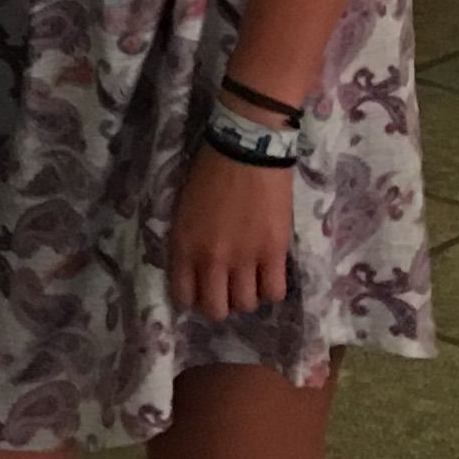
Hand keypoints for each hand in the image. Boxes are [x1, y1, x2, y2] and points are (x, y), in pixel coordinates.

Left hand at [167, 144, 292, 320]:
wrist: (246, 149)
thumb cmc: (210, 173)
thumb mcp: (184, 211)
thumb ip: (188, 244)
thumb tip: (197, 271)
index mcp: (184, 246)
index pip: (184, 297)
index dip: (194, 298)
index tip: (202, 289)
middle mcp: (212, 259)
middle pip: (216, 309)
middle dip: (221, 303)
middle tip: (228, 288)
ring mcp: (244, 258)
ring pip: (246, 305)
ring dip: (248, 295)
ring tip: (251, 278)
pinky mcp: (274, 252)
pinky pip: (275, 292)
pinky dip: (272, 288)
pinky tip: (270, 273)